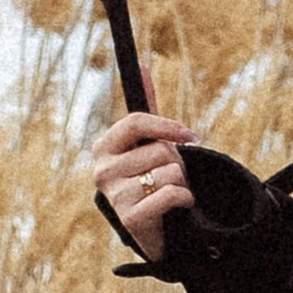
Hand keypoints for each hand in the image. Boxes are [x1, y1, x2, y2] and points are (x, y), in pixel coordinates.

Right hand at [92, 109, 194, 263]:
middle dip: (175, 163)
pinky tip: (177, 205)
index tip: (190, 136)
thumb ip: (147, 108)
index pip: (135, 122)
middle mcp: (102, 170)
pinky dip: (184, 198)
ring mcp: (114, 195)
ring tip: (169, 191)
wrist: (157, 226)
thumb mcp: (149, 143)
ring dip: (181, 183)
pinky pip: (171, 194)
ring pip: (169, 173)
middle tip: (166, 176)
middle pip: (159, 150)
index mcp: (103, 147)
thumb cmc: (151, 177)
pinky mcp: (130, 218)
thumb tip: (142, 66)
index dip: (167, 126)